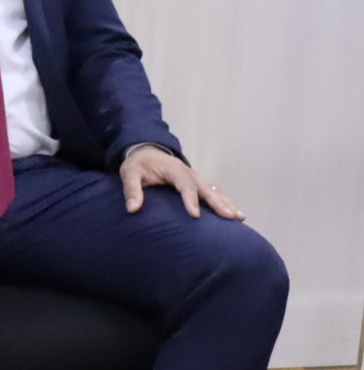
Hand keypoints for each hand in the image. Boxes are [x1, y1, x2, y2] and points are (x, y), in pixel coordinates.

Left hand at [120, 144, 241, 219]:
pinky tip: (234, 213)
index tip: (195, 215)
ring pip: (214, 190)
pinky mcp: (197, 183)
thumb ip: (131, 189)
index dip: (190, 199)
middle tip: (230, 216)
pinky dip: (225, 201)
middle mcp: (189, 172)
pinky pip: (213, 192)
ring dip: (227, 203)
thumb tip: (132, 209)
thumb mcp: (129, 173)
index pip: (184, 184)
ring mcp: (195, 177)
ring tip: (240, 217)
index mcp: (174, 169)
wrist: (146, 152)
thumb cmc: (138, 164)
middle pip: (206, 188)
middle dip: (218, 203)